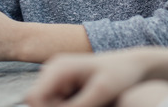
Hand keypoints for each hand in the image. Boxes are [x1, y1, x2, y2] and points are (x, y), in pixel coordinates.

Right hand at [25, 50, 150, 106]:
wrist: (133, 66)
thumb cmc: (120, 75)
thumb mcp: (100, 93)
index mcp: (59, 68)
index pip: (34, 98)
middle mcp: (53, 70)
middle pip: (38, 103)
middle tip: (86, 105)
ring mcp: (56, 76)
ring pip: (47, 104)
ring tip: (90, 104)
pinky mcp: (62, 84)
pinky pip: (56, 103)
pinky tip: (88, 103)